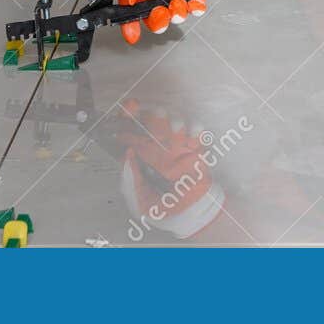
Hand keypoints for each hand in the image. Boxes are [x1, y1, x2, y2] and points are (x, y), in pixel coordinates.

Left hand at [115, 100, 226, 238]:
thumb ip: (130, 179)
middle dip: (153, 113)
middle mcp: (157, 146)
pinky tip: (192, 140)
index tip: (131, 107)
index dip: (128, 116)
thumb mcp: (139, 200)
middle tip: (156, 114)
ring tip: (176, 130)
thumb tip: (127, 153)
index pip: (130, 130)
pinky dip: (195, 129)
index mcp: (139, 156)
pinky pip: (196, 131)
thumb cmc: (161, 209)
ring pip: (174, 121)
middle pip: (153, 120)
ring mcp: (176, 146)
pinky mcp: (195, 148)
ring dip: (175, 120)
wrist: (189, 216)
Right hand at [119, 0, 229, 42]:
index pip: (131, 3)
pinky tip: (194, 7)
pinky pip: (194, 2)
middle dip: (155, 21)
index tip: (130, 33)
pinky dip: (195, 9)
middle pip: (152, 12)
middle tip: (158, 17)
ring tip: (177, 8)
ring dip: (174, 16)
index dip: (129, 21)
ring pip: (173, 11)